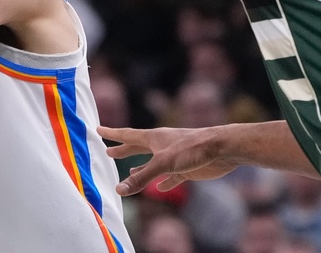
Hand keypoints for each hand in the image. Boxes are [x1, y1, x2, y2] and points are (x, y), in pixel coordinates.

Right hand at [98, 125, 237, 195]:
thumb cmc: (192, 149)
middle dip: (123, 150)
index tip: (98, 130)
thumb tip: (119, 190)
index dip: (112, 134)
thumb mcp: (162, 163)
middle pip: (138, 147)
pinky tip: (162, 188)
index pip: (128, 135)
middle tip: (109, 151)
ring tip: (130, 170)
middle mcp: (162, 145)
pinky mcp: (187, 168)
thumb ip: (141, 177)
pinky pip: (172, 176)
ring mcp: (174, 157)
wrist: (221, 149)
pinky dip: (164, 182)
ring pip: (153, 163)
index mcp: (154, 138)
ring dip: (141, 167)